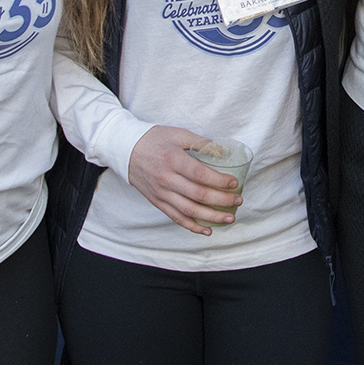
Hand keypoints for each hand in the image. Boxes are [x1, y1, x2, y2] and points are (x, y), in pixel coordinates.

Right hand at [126, 126, 243, 235]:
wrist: (125, 150)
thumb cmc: (154, 139)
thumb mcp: (178, 134)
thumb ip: (200, 142)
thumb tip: (223, 151)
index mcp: (173, 160)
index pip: (201, 175)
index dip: (220, 181)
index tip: (235, 183)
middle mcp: (167, 179)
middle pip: (198, 195)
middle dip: (222, 201)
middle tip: (238, 200)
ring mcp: (161, 193)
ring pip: (189, 211)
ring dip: (212, 217)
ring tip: (229, 218)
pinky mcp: (157, 202)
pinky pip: (176, 218)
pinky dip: (192, 226)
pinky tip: (207, 230)